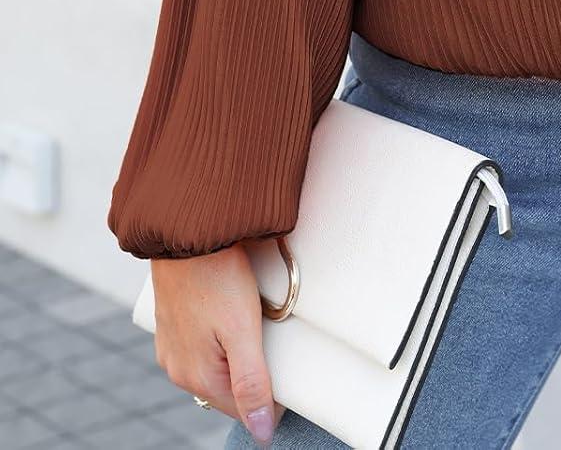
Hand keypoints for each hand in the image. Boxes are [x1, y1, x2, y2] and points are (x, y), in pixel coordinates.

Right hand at [150, 245, 281, 446]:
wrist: (185, 231)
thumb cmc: (216, 276)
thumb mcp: (242, 331)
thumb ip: (252, 383)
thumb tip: (261, 432)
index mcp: (196, 377)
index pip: (241, 409)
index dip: (270, 398)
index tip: (289, 373)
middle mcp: (177, 368)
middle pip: (227, 389)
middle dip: (252, 377)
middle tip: (274, 344)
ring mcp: (171, 345)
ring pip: (215, 366)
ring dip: (236, 357)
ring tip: (255, 327)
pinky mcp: (172, 323)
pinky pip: (202, 345)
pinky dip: (220, 340)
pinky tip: (231, 319)